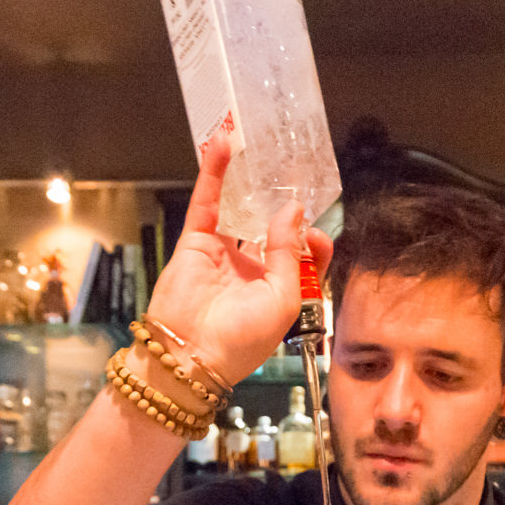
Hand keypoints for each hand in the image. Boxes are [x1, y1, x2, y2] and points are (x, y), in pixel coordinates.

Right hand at [145, 133, 333, 384]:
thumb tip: (293, 213)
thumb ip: (289, 255)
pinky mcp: (196, 244)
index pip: (302, 255)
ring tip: (262, 149)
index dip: (311, 239)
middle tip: (293, 174)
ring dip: (249, 181)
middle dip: (283, 204)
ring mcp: (224, 255)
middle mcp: (253, 270)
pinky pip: (207, 203)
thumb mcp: (284, 301)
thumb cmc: (241, 341)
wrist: (191, 356)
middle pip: (273, 228)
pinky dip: (214, 174)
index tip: (313, 231)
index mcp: (279, 290)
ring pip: (240, 210)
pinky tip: (222, 148)